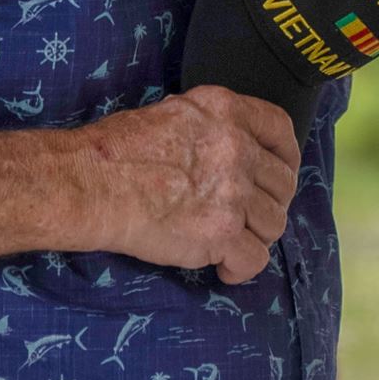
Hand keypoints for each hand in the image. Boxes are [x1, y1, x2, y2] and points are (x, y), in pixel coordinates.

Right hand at [77, 87, 300, 284]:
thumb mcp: (174, 112)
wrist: (92, 183)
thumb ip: (211, 126)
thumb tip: (225, 144)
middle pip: (282, 183)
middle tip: (245, 217)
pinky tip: (223, 267)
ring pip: (274, 223)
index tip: (279, 171)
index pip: (281, 130)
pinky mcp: (222, 233)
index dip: (286, 156)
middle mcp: (237, 148)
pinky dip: (241, 268)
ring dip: (255, 236)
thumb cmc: (117, 150)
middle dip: (268, 203)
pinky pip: (256, 259)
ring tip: (228, 242)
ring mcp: (234, 192)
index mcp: (226, 111)